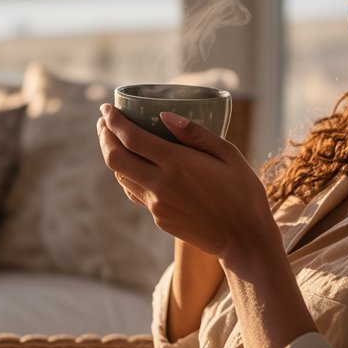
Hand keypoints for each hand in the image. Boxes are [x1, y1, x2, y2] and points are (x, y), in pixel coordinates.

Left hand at [96, 104, 278, 260]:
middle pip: (115, 158)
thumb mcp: (229, 154)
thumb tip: (164, 115)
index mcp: (178, 164)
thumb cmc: (243, 192)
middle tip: (103, 121)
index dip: (114, 121)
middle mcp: (161, 185)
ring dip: (111, 155)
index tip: (106, 108)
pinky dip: (126, 174)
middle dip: (104, 136)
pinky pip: (134, 192)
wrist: (244, 239)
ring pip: (120, 176)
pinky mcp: (159, 218)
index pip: (132, 138)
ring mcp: (157, 205)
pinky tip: (131, 165)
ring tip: (113, 139)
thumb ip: (196, 134)